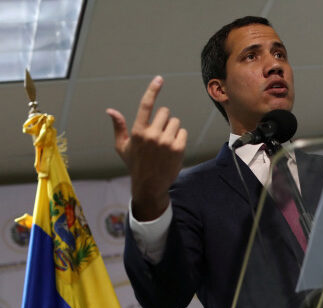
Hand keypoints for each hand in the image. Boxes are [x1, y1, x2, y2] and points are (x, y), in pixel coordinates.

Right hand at [107, 76, 187, 220]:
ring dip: (172, 129)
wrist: (150, 185)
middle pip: (166, 112)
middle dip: (164, 120)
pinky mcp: (178, 148)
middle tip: (159, 134)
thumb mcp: (123, 147)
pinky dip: (180, 138)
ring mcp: (166, 142)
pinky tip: (173, 149)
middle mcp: (152, 135)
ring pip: (176, 122)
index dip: (152, 90)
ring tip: (165, 143)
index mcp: (137, 132)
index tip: (159, 79)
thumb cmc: (135, 164)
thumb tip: (110, 110)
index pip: (146, 105)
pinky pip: (183, 132)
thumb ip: (118, 127)